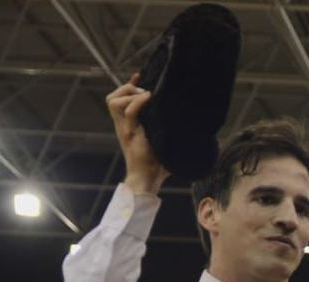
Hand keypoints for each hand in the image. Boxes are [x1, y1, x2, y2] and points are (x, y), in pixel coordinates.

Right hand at [105, 74, 169, 194]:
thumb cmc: (159, 163)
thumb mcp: (164, 140)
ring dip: (129, 94)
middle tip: (144, 92)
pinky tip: (149, 99)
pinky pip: (129, 112)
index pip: (119, 99)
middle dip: (125, 88)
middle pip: (111, 98)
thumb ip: (170, 130)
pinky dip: (137, 102)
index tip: (140, 76)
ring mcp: (125, 128)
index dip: (128, 85)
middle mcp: (123, 124)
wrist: (149, 178)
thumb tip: (196, 125)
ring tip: (145, 97)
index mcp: (128, 124)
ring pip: (114, 101)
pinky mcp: (130, 134)